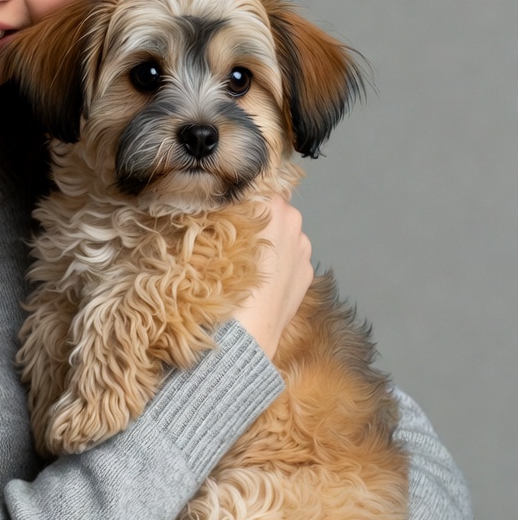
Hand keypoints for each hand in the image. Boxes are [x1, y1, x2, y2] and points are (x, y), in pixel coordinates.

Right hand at [233, 195, 313, 359]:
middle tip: (232, 237)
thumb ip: (223, 211)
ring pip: (284, 235)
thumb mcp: (211, 236)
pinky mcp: (307, 275)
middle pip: (273, 209)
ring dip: (269, 242)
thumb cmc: (220, 281)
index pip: (256, 186)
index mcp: (272, 206)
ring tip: (245, 263)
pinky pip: (291, 260)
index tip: (225, 210)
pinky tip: (260, 281)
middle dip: (257, 219)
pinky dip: (279, 265)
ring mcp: (304, 251)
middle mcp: (293, 222)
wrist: (242, 333)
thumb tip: (220, 200)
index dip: (240, 198)